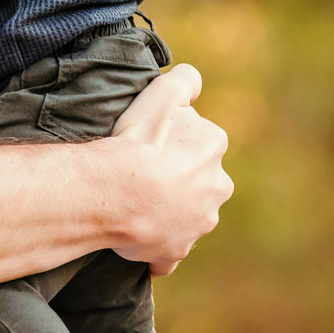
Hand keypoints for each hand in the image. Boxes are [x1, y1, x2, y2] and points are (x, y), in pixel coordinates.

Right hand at [104, 64, 231, 275]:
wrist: (117, 190)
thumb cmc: (139, 140)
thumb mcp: (163, 92)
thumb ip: (186, 80)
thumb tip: (194, 81)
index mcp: (214, 149)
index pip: (198, 141)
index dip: (173, 141)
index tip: (150, 143)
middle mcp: (216, 187)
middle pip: (197, 181)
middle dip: (178, 181)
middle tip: (141, 174)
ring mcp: (198, 224)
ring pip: (185, 216)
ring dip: (168, 213)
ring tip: (134, 204)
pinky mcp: (176, 251)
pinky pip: (168, 252)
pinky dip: (156, 248)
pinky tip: (138, 240)